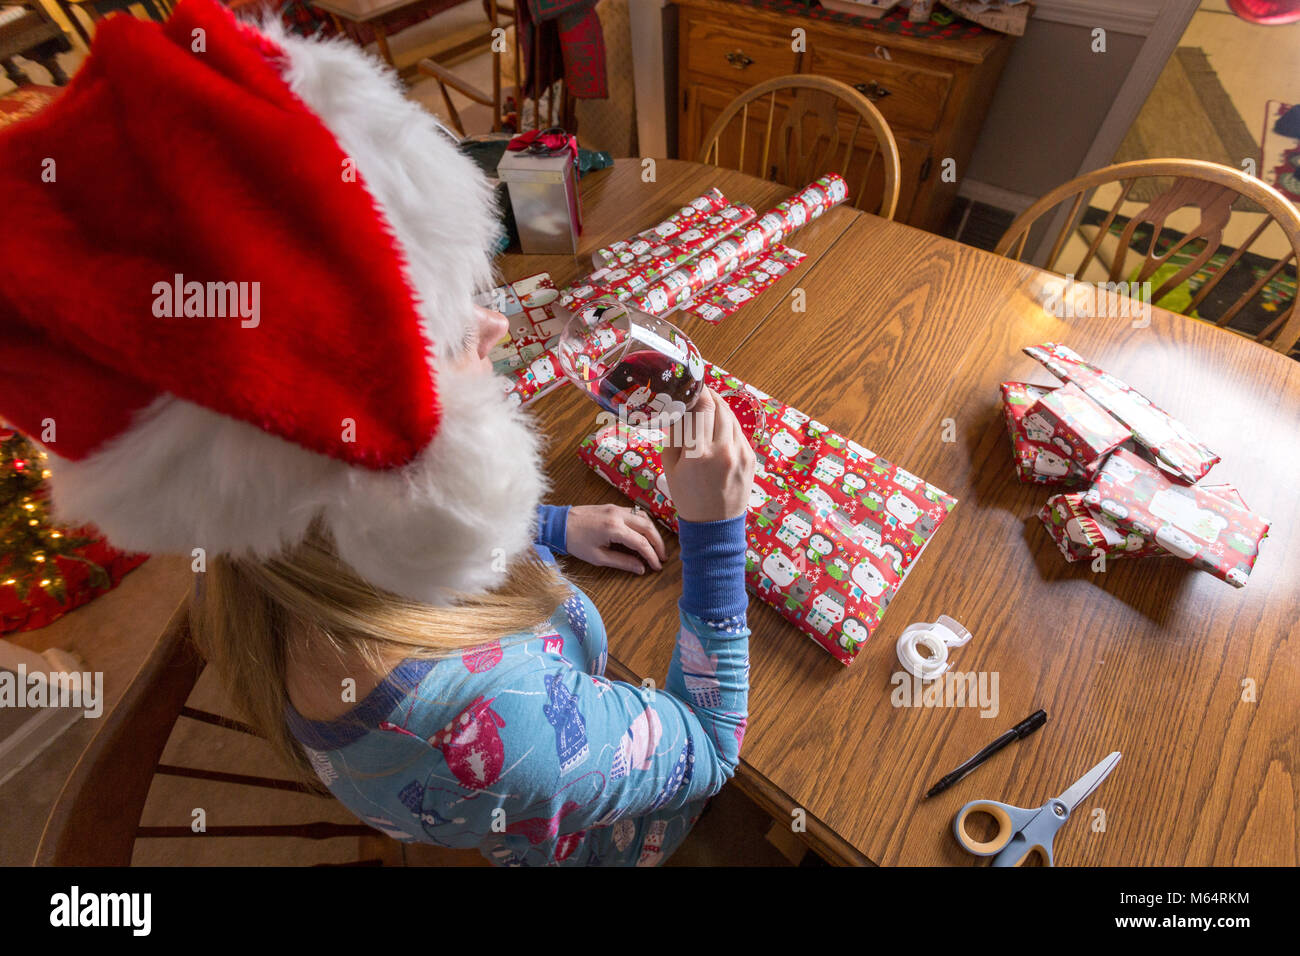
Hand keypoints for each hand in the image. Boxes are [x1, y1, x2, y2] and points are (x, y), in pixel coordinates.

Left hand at [566, 504, 666, 574]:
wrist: (560, 524)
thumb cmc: (576, 542)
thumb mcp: (598, 557)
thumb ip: (622, 562)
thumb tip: (641, 568)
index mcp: (614, 529)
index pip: (641, 543)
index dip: (652, 556)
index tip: (657, 567)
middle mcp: (618, 515)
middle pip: (648, 527)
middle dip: (658, 543)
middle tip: (662, 557)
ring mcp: (616, 508)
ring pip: (644, 517)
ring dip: (653, 532)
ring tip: (656, 547)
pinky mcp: (613, 507)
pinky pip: (635, 513)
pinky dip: (644, 523)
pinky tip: (644, 534)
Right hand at [660, 387, 756, 522]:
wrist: (714, 525)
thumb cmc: (687, 497)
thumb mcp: (670, 466)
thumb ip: (675, 434)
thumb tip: (681, 409)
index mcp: (700, 453)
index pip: (704, 407)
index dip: (699, 391)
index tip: (691, 386)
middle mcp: (724, 450)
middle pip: (721, 407)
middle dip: (710, 397)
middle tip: (698, 392)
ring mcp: (741, 454)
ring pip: (732, 418)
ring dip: (720, 409)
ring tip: (707, 408)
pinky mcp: (751, 458)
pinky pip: (739, 432)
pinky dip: (728, 425)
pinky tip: (718, 428)